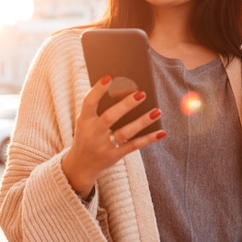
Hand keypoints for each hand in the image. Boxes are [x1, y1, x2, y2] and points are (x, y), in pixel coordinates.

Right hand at [61, 75, 165, 197]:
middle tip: (142, 92)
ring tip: (157, 111)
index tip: (109, 76)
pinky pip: (134, 146)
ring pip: (125, 133)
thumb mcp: (86, 121)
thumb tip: (122, 88)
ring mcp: (104, 146)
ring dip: (142, 122)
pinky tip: (161, 132)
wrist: (80, 165)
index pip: (88, 102)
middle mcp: (93, 133)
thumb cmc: (87, 134)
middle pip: (109, 117)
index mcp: (83, 120)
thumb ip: (99, 107)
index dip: (98, 90)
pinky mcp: (115, 156)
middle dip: (125, 105)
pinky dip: (148, 139)